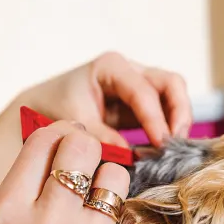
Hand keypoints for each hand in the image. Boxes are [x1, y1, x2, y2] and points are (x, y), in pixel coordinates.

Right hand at [0, 122, 145, 223]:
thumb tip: (60, 134)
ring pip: (117, 174)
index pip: (44, 140)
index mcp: (9, 213)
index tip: (71, 141)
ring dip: (111, 182)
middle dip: (89, 149)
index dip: (62, 133)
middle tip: (89, 165)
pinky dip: (124, 216)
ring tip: (98, 205)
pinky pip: (134, 211)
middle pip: (84, 146)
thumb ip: (27, 181)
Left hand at [19, 52, 192, 146]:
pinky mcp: (142, 103)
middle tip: (176, 143)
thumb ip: (103, 138)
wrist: (44, 107)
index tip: (161, 145)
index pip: (143, 92)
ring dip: (179, 120)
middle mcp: (131, 71)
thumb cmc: (54, 107)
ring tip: (174, 148)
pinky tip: (165, 147)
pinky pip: (166, 110)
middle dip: (179, 113)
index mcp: (111, 67)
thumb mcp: (74, 123)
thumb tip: (132, 155)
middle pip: (171, 83)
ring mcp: (140, 84)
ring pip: (174, 94)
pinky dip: (170, 127)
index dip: (156, 119)